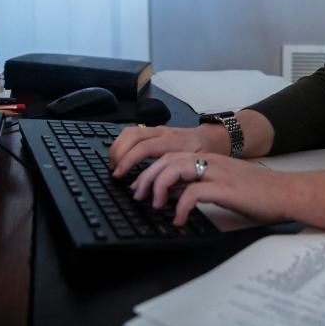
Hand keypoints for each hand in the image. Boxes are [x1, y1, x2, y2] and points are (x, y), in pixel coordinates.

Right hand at [109, 125, 224, 177]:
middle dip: (119, 154)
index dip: (129, 161)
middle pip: (133, 136)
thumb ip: (178, 179)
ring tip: (114, 165)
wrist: (210, 138)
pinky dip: (122, 143)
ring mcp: (157, 129)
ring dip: (118, 147)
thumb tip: (158, 196)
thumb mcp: (195, 168)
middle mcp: (163, 133)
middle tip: (114, 172)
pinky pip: (132, 132)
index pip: (144, 148)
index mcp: (173, 143)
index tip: (119, 175)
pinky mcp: (153, 130)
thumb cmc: (204, 155)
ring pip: (130, 132)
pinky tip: (120, 157)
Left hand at [130, 152, 292, 225]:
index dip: (151, 170)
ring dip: (159, 187)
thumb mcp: (224, 183)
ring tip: (156, 205)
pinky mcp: (225, 188)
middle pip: (168, 160)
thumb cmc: (259, 192)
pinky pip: (193, 193)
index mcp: (210, 159)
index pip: (171, 156)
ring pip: (176, 169)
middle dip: (147, 177)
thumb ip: (202, 184)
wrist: (286, 192)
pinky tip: (179, 220)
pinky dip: (180, 207)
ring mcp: (217, 173)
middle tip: (139, 195)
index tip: (140, 186)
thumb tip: (177, 197)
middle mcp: (211, 161)